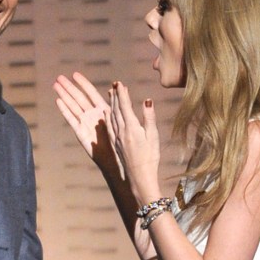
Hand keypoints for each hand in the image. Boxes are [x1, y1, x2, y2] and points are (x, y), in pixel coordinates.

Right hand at [53, 72, 122, 177]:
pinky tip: (58, 101)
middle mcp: (92, 115)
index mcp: (103, 111)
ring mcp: (85, 124)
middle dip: (69, 87)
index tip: (74, 74)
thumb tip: (122, 87)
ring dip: (64, 96)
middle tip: (58, 77)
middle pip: (78, 98)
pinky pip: (72, 120)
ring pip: (73, 106)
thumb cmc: (125, 143)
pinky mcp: (81, 133)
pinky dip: (65, 110)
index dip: (83, 83)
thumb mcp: (127, 120)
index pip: (91, 93)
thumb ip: (121, 103)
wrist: (119, 161)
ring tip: (55, 85)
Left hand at [108, 81, 161, 203]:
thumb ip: (149, 117)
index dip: (122, 94)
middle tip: (114, 85)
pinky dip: (108, 116)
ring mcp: (117, 137)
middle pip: (116, 109)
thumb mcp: (153, 136)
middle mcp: (121, 131)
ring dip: (110, 104)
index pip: (124, 106)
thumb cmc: (150, 157)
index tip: (119, 83)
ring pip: (111, 116)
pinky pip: (109, 126)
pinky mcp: (115, 144)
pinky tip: (106, 113)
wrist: (139, 176)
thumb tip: (147, 100)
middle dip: (115, 96)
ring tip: (110, 94)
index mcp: (131, 127)